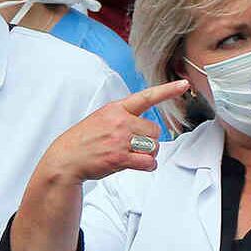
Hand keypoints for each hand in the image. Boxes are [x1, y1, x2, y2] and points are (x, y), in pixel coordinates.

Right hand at [37, 80, 188, 184]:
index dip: (168, 90)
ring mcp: (120, 140)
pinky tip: (139, 164)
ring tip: (132, 155)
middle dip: (150, 140)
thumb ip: (122, 116)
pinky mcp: (120, 158)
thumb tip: (142, 125)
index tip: (184, 84)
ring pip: (153, 147)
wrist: (66, 159)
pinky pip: (148, 162)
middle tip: (135, 146)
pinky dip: (148, 166)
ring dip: (148, 154)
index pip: (146, 97)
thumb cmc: (84, 139)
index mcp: (116, 108)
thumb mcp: (101, 118)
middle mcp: (120, 122)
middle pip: (155, 131)